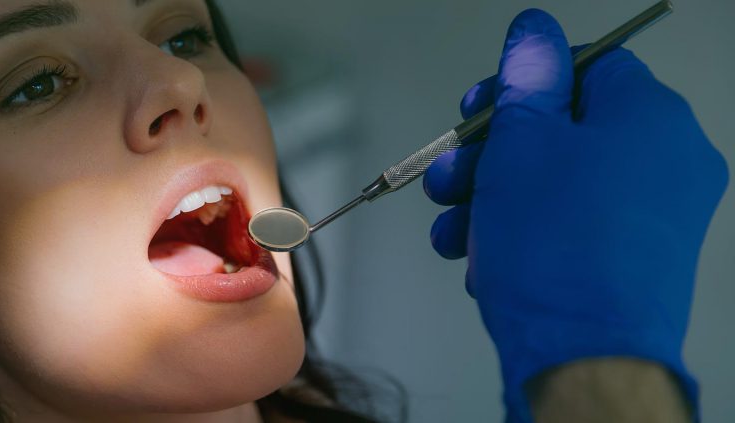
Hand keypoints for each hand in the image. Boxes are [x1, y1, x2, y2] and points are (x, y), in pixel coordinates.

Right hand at [422, 9, 727, 421]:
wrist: (585, 358)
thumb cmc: (555, 245)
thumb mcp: (522, 143)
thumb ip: (526, 79)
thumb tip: (533, 31)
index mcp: (651, 118)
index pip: (589, 67)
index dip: (524, 83)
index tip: (480, 108)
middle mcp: (667, 162)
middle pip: (566, 130)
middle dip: (493, 152)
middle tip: (453, 174)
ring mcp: (654, 217)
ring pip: (560, 183)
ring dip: (494, 198)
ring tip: (455, 228)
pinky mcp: (634, 261)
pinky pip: (572, 227)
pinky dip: (524, 234)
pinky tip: (481, 257)